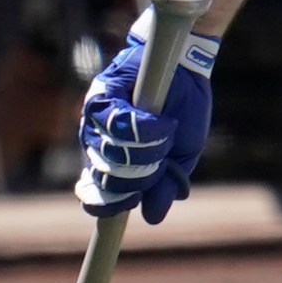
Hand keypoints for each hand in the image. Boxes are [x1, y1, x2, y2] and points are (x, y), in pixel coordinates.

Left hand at [74, 17, 217, 223]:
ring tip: (168, 133)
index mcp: (113, 162)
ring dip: (147, 151)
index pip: (96, 196)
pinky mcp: (101, 95)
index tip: (132, 203)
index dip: (110, 205)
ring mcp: (95, 121)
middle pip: (107, 179)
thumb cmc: (183, 110)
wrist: (186, 65)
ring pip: (112, 154)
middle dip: (142, 176)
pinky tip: (163, 122)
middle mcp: (97, 143)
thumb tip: (153, 217)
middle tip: (164, 158)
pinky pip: (117, 125)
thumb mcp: (182, 155)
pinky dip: (146, 129)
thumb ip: (166, 184)